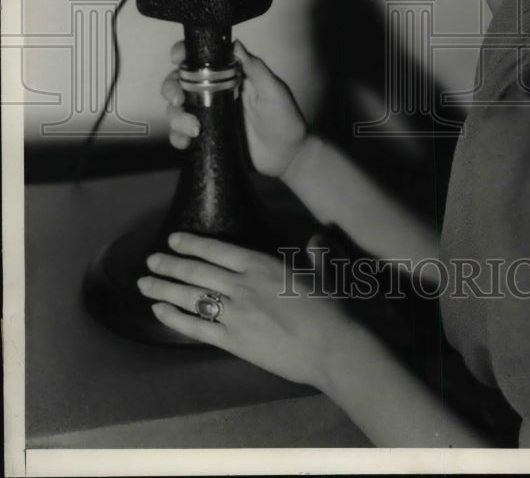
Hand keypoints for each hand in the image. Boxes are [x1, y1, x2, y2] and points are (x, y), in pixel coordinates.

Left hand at [137, 232, 351, 389]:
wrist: (331, 347)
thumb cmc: (331, 307)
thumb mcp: (325, 271)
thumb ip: (317, 251)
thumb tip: (318, 236)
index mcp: (261, 265)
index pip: (218, 250)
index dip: (193, 243)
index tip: (174, 239)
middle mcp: (241, 285)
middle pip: (197, 271)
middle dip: (170, 264)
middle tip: (151, 260)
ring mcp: (234, 314)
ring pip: (190, 297)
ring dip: (164, 288)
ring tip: (144, 283)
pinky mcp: (232, 341)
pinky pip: (195, 327)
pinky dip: (173, 318)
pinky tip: (159, 311)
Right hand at [161, 40, 307, 178]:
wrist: (287, 157)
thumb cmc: (286, 120)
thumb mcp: (274, 91)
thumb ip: (256, 68)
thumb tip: (235, 43)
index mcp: (231, 75)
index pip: (202, 58)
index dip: (184, 54)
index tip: (176, 58)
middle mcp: (216, 91)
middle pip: (181, 82)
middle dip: (171, 88)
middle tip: (178, 101)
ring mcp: (209, 114)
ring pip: (178, 108)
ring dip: (176, 117)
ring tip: (194, 129)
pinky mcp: (207, 135)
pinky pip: (182, 134)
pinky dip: (177, 137)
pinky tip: (185, 143)